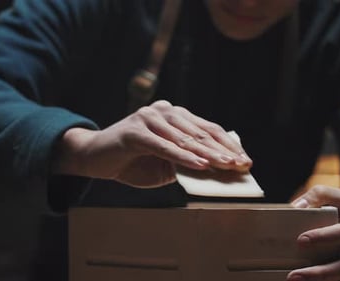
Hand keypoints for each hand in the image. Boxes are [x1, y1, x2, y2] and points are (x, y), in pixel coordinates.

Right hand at [52, 100, 251, 187]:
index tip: (245, 159)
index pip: (208, 128)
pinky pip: (165, 146)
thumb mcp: (165, 165)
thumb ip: (186, 164)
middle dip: (223, 151)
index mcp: (174, 115)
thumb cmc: (132, 162)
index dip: (228, 144)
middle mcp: (164, 111)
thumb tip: (214, 172)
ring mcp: (149, 118)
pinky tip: (201, 166)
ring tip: (227, 166)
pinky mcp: (136, 131)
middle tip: (241, 164)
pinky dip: (184, 157)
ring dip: (208, 155)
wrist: (94, 159)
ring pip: (186, 139)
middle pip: (201, 132)